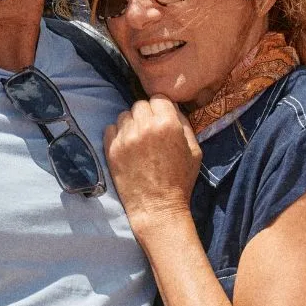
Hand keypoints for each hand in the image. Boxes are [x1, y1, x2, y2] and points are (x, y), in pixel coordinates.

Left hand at [104, 97, 201, 229]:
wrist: (158, 207)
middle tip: (150, 132)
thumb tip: (172, 108)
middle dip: (146, 115)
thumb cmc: (180, 180)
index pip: (159, 98)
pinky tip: (127, 148)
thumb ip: (184, 124)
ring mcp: (125, 137)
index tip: (162, 119)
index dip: (161, 108)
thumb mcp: (195, 150)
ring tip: (138, 141)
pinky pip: (110, 128)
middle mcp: (144, 126)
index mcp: (167, 123)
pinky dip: (118, 134)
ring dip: (131, 124)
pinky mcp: (111, 149)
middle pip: (140, 105)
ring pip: (124, 115)